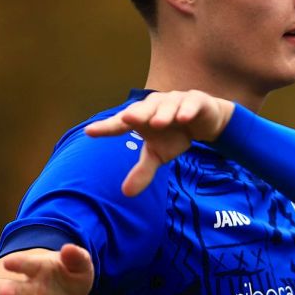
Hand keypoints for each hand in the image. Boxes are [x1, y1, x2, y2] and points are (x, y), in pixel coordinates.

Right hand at [0, 244, 94, 294]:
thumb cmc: (71, 274)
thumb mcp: (79, 264)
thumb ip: (76, 257)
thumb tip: (68, 248)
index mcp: (37, 270)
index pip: (25, 265)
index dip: (17, 264)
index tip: (8, 263)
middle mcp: (32, 290)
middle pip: (18, 290)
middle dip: (10, 292)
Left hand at [84, 90, 234, 195]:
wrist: (204, 121)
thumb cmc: (174, 135)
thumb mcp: (158, 155)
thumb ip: (143, 171)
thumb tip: (126, 193)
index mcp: (142, 117)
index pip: (121, 123)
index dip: (106, 127)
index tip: (89, 132)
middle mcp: (156, 106)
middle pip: (144, 109)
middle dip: (137, 113)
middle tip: (127, 119)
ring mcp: (176, 101)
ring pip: (167, 105)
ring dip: (163, 113)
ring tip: (158, 123)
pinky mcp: (196, 101)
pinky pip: (191, 104)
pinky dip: (187, 110)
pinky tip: (184, 118)